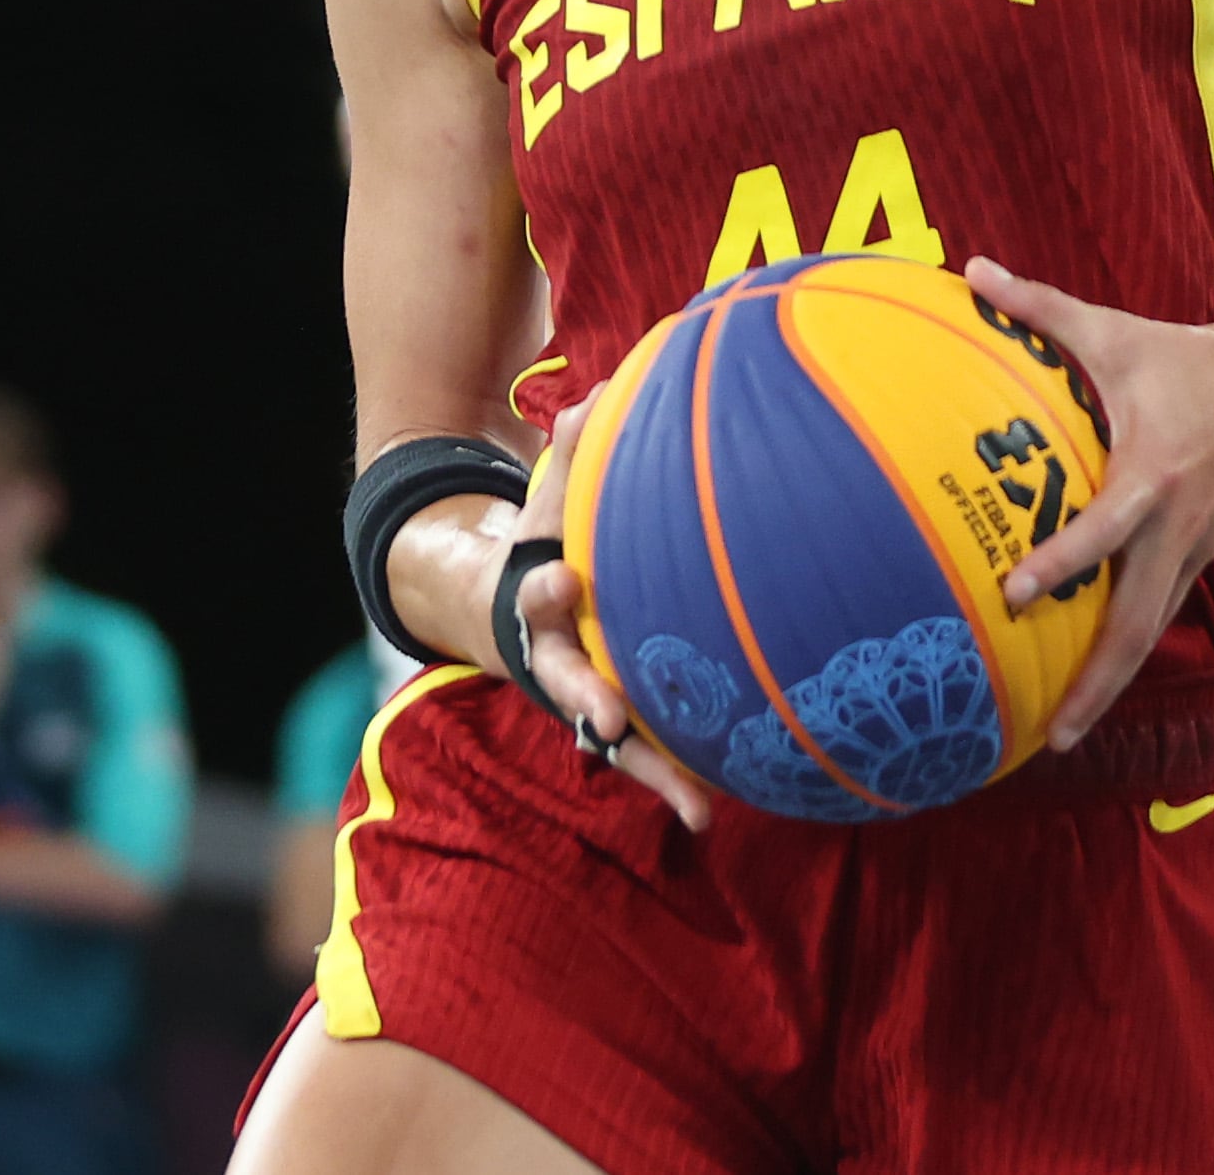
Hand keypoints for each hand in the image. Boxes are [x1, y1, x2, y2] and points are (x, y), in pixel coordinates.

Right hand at [500, 398, 714, 831]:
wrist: (501, 604)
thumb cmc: (543, 538)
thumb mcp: (546, 494)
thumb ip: (567, 455)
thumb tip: (590, 402)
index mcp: (533, 600)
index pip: (533, 594)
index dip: (545, 591)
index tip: (558, 582)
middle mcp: (553, 659)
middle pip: (566, 684)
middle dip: (586, 699)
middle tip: (605, 717)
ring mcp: (582, 696)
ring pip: (612, 739)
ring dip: (648, 767)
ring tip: (694, 802)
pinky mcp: (615, 719)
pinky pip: (646, 752)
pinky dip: (676, 779)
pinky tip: (713, 810)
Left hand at [969, 260, 1213, 748]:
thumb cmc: (1193, 355)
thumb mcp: (1117, 331)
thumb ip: (1040, 306)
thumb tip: (970, 269)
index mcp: (1153, 476)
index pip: (1102, 531)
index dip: (1060, 563)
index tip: (1014, 592)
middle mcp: (1177, 526)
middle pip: (1139, 623)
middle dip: (1097, 681)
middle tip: (1052, 732)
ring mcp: (1195, 547)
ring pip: (1154, 630)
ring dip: (1112, 682)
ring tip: (1065, 731)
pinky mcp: (1205, 553)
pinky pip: (1163, 610)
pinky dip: (1131, 647)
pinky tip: (1094, 681)